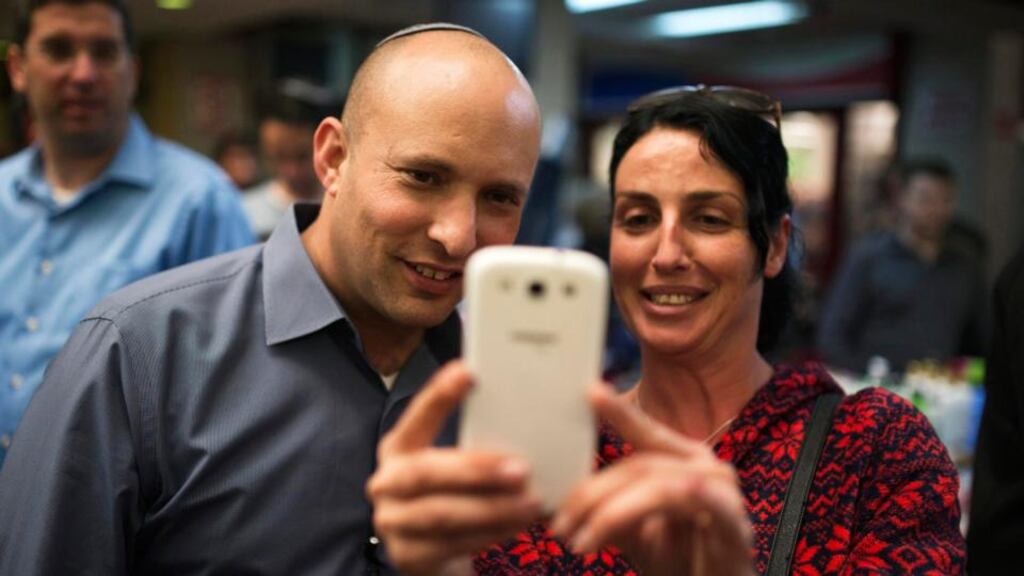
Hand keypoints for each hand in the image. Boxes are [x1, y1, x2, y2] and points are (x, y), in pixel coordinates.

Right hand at [366, 361, 542, 575]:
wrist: (431, 551)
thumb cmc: (452, 494)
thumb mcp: (453, 464)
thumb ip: (474, 443)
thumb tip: (525, 415)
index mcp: (398, 448)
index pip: (415, 418)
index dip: (438, 395)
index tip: (467, 372)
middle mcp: (387, 483)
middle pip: (425, 473)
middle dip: (476, 470)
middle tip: (522, 468)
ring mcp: (393, 522)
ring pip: (442, 514)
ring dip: (492, 508)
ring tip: (531, 502)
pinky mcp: (407, 555)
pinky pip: (452, 544)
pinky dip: (489, 534)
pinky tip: (517, 525)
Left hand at [550, 384, 753, 575]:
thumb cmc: (680, 565)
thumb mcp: (633, 532)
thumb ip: (607, 510)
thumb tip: (559, 502)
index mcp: (686, 463)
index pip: (647, 434)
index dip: (621, 412)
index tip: (590, 391)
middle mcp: (708, 471)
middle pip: (640, 466)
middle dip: (592, 494)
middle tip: (560, 525)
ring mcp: (725, 496)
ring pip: (659, 484)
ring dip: (611, 512)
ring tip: (580, 541)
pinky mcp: (735, 528)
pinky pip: (705, 502)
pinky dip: (675, 500)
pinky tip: (647, 509)